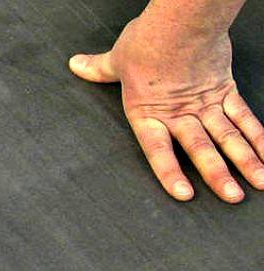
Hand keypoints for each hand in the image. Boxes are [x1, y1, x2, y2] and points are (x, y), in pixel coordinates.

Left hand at [69, 12, 263, 202]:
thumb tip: (77, 65)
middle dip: (218, 175)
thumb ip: (99, 68)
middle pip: (201, 148)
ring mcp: (205, 103)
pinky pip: (244, 116)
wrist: (181, 18)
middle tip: (232, 197)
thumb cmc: (148, 39)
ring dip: (245, 161)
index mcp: (148, 113)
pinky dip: (258, 136)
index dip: (171, 173)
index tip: (184, 194)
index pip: (159, 150)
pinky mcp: (225, 89)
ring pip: (228, 136)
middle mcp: (179, 113)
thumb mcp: (118, 59)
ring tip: (258, 184)